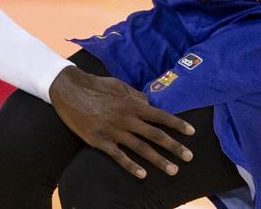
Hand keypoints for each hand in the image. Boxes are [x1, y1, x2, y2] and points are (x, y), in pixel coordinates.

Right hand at [48, 66, 193, 178]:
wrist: (69, 90)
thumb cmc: (95, 86)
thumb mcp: (118, 85)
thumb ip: (135, 95)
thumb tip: (150, 103)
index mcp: (132, 104)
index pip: (160, 116)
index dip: (177, 124)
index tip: (192, 132)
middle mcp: (126, 118)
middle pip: (155, 135)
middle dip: (175, 147)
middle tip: (189, 157)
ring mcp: (114, 131)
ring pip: (141, 149)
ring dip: (159, 161)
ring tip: (173, 170)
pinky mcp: (100, 141)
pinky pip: (119, 156)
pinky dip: (131, 166)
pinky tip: (142, 175)